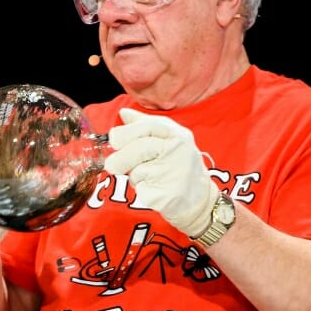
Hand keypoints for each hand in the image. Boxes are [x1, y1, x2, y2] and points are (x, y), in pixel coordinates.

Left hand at [103, 108, 218, 237]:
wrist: (199, 196)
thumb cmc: (177, 164)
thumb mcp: (167, 139)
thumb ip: (144, 125)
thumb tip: (123, 113)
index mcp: (176, 134)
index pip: (149, 125)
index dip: (127, 132)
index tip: (114, 139)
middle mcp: (178, 151)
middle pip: (140, 148)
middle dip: (121, 158)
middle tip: (112, 165)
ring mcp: (175, 173)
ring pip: (138, 171)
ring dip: (134, 175)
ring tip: (146, 176)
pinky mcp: (167, 194)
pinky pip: (141, 190)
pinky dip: (141, 190)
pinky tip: (154, 189)